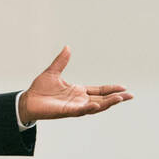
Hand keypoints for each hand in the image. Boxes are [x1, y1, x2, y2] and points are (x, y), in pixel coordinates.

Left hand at [17, 46, 132, 122]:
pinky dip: (89, 108)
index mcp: (78, 91)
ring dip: (107, 103)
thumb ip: (62, 61)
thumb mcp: (53, 71)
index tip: (124, 88)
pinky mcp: (66, 111)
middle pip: (102, 100)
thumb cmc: (40, 89)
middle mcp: (79, 100)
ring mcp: (74, 107)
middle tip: (130, 96)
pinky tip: (97, 104)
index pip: (99, 91)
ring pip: (95, 106)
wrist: (27, 101)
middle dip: (116, 98)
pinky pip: (80, 111)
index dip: (111, 89)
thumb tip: (67, 47)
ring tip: (119, 99)